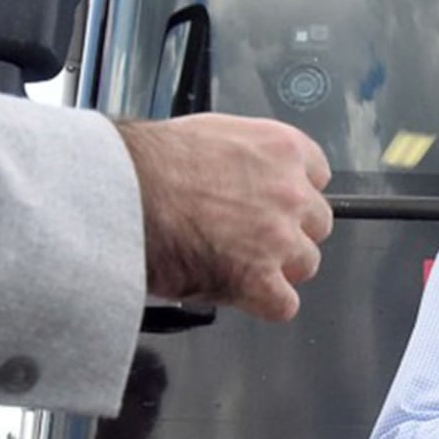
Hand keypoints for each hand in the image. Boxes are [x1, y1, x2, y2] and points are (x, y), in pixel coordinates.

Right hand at [118, 114, 332, 321]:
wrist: (121, 195)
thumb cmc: (147, 164)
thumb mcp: (208, 135)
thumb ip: (244, 159)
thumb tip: (242, 177)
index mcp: (281, 150)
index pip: (318, 176)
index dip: (295, 194)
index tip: (279, 202)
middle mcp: (290, 194)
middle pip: (316, 223)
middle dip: (289, 232)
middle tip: (252, 236)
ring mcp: (279, 239)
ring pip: (305, 264)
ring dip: (278, 268)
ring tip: (237, 263)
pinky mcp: (260, 281)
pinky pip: (284, 304)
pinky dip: (264, 304)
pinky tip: (238, 291)